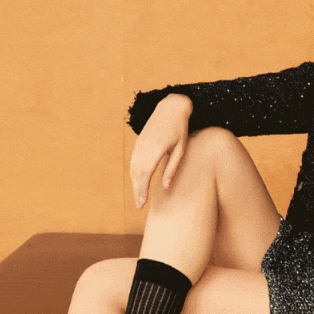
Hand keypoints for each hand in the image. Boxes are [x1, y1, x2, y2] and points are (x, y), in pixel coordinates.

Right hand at [129, 94, 191, 208]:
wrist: (171, 107)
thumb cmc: (180, 129)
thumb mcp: (180, 150)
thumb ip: (172, 169)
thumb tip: (165, 188)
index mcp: (156, 149)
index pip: (145, 174)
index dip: (142, 190)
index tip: (142, 203)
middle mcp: (144, 147)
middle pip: (137, 173)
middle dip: (137, 191)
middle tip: (139, 206)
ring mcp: (139, 143)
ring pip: (133, 168)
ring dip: (134, 184)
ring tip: (138, 197)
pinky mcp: (139, 142)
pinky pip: (133, 161)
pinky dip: (134, 174)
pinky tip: (137, 182)